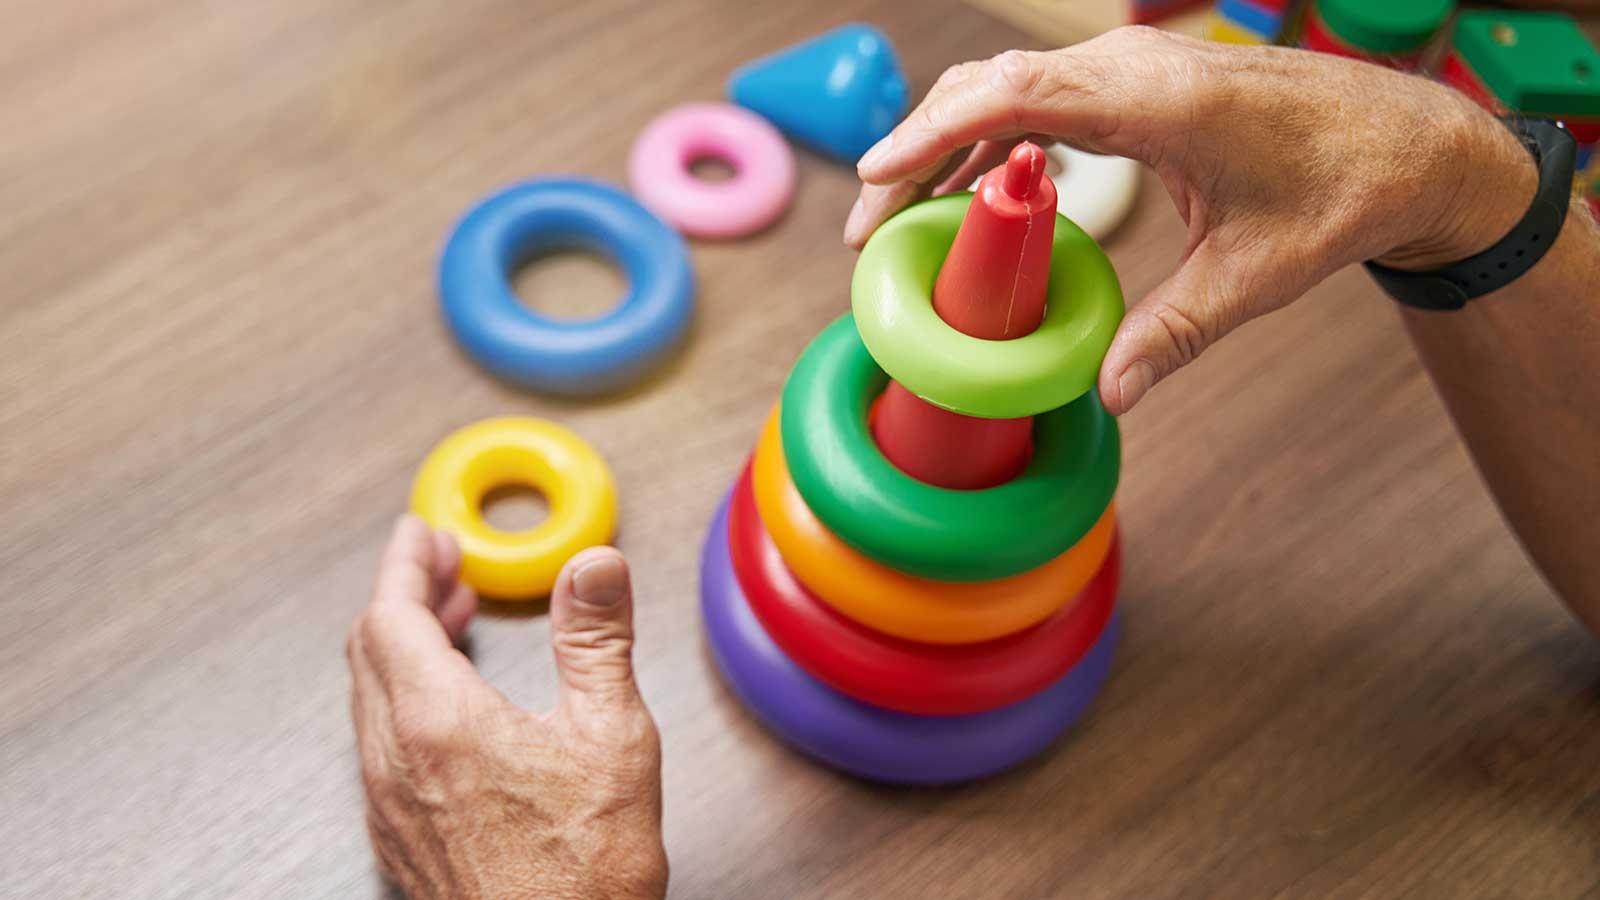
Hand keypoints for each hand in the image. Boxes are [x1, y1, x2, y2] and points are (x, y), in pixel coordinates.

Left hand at [347, 516, 665, 899]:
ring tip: (452, 624)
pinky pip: (378, 746)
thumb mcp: (612, 737)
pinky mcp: (398, 841)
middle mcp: (397, 763)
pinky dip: (403, 699)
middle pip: (369, 650)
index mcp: (441, 724)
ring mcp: (389, 807)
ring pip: (370, 700)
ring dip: (403, 647)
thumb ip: (596, 640)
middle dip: (404, 595)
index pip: (391, 614)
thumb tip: (595, 566)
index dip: (404, 562)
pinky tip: (450, 709)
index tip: (422, 532)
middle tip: (443, 566)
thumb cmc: (584, 876)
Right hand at [845, 27, 1536, 412]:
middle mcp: (1134, 68)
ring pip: (1005, 89)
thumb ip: (1176, 333)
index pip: (1017, 96)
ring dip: (943, 148)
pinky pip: (1038, 100)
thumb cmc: (1340, 193)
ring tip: (893, 222)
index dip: (934, 133)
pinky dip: (989, 143)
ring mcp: (1131, 69)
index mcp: (1160, 99)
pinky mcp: (1133, 84)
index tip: (874, 177)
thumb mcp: (1256, 276)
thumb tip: (1108, 398)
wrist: (1405, 140)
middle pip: (988, 87)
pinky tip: (966, 195)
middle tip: (865, 233)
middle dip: (914, 154)